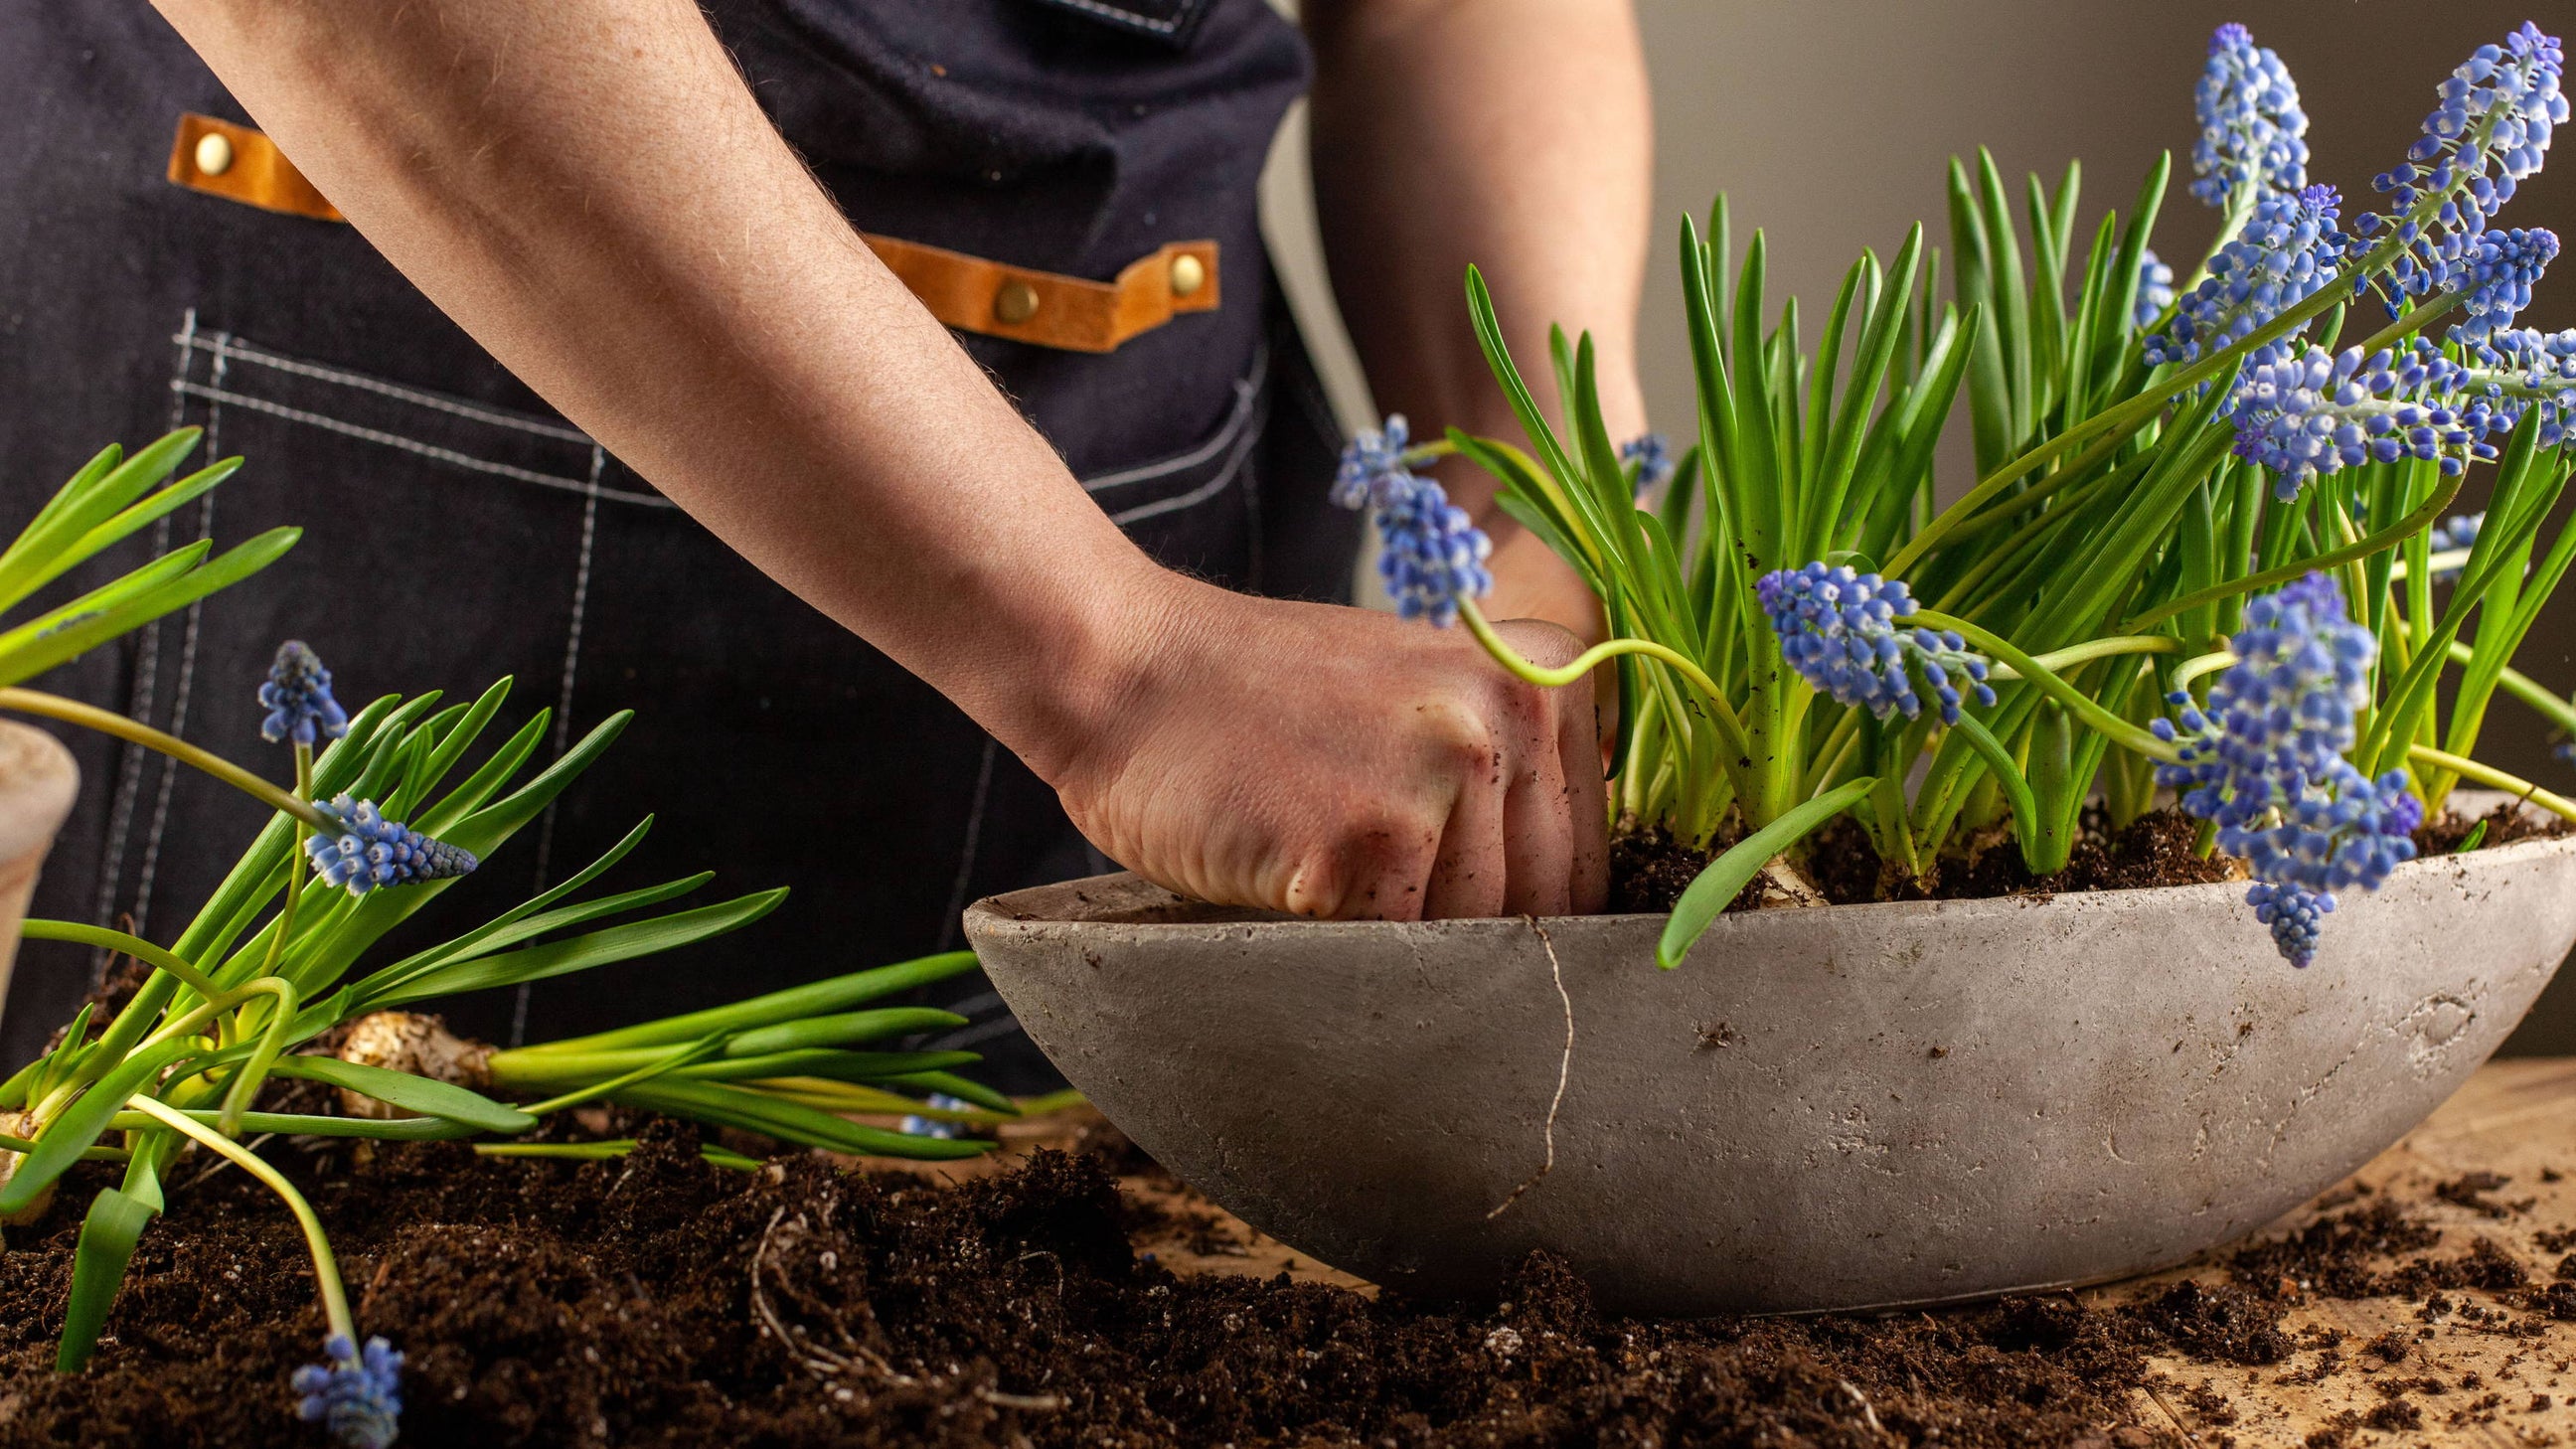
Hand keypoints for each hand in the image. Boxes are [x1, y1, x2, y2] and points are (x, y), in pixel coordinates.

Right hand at [1045, 576, 1608, 919]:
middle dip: (1466, 948)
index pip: (1585, 868)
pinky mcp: (1370, 841)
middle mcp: (1508, 720)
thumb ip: (1501, 777)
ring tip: (1322, 885)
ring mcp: (1443, 777)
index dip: (1531, 921)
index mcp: (1539, 682)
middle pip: (1537, 914)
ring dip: (1402, 949)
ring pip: (1469, 941)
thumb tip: (1566, 913)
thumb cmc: (1260, 702)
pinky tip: (1286, 887)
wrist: (1123, 670)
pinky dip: (1342, 952)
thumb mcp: (1416, 699)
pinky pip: (1394, 955)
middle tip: (1377, 927)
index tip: (1468, 934)